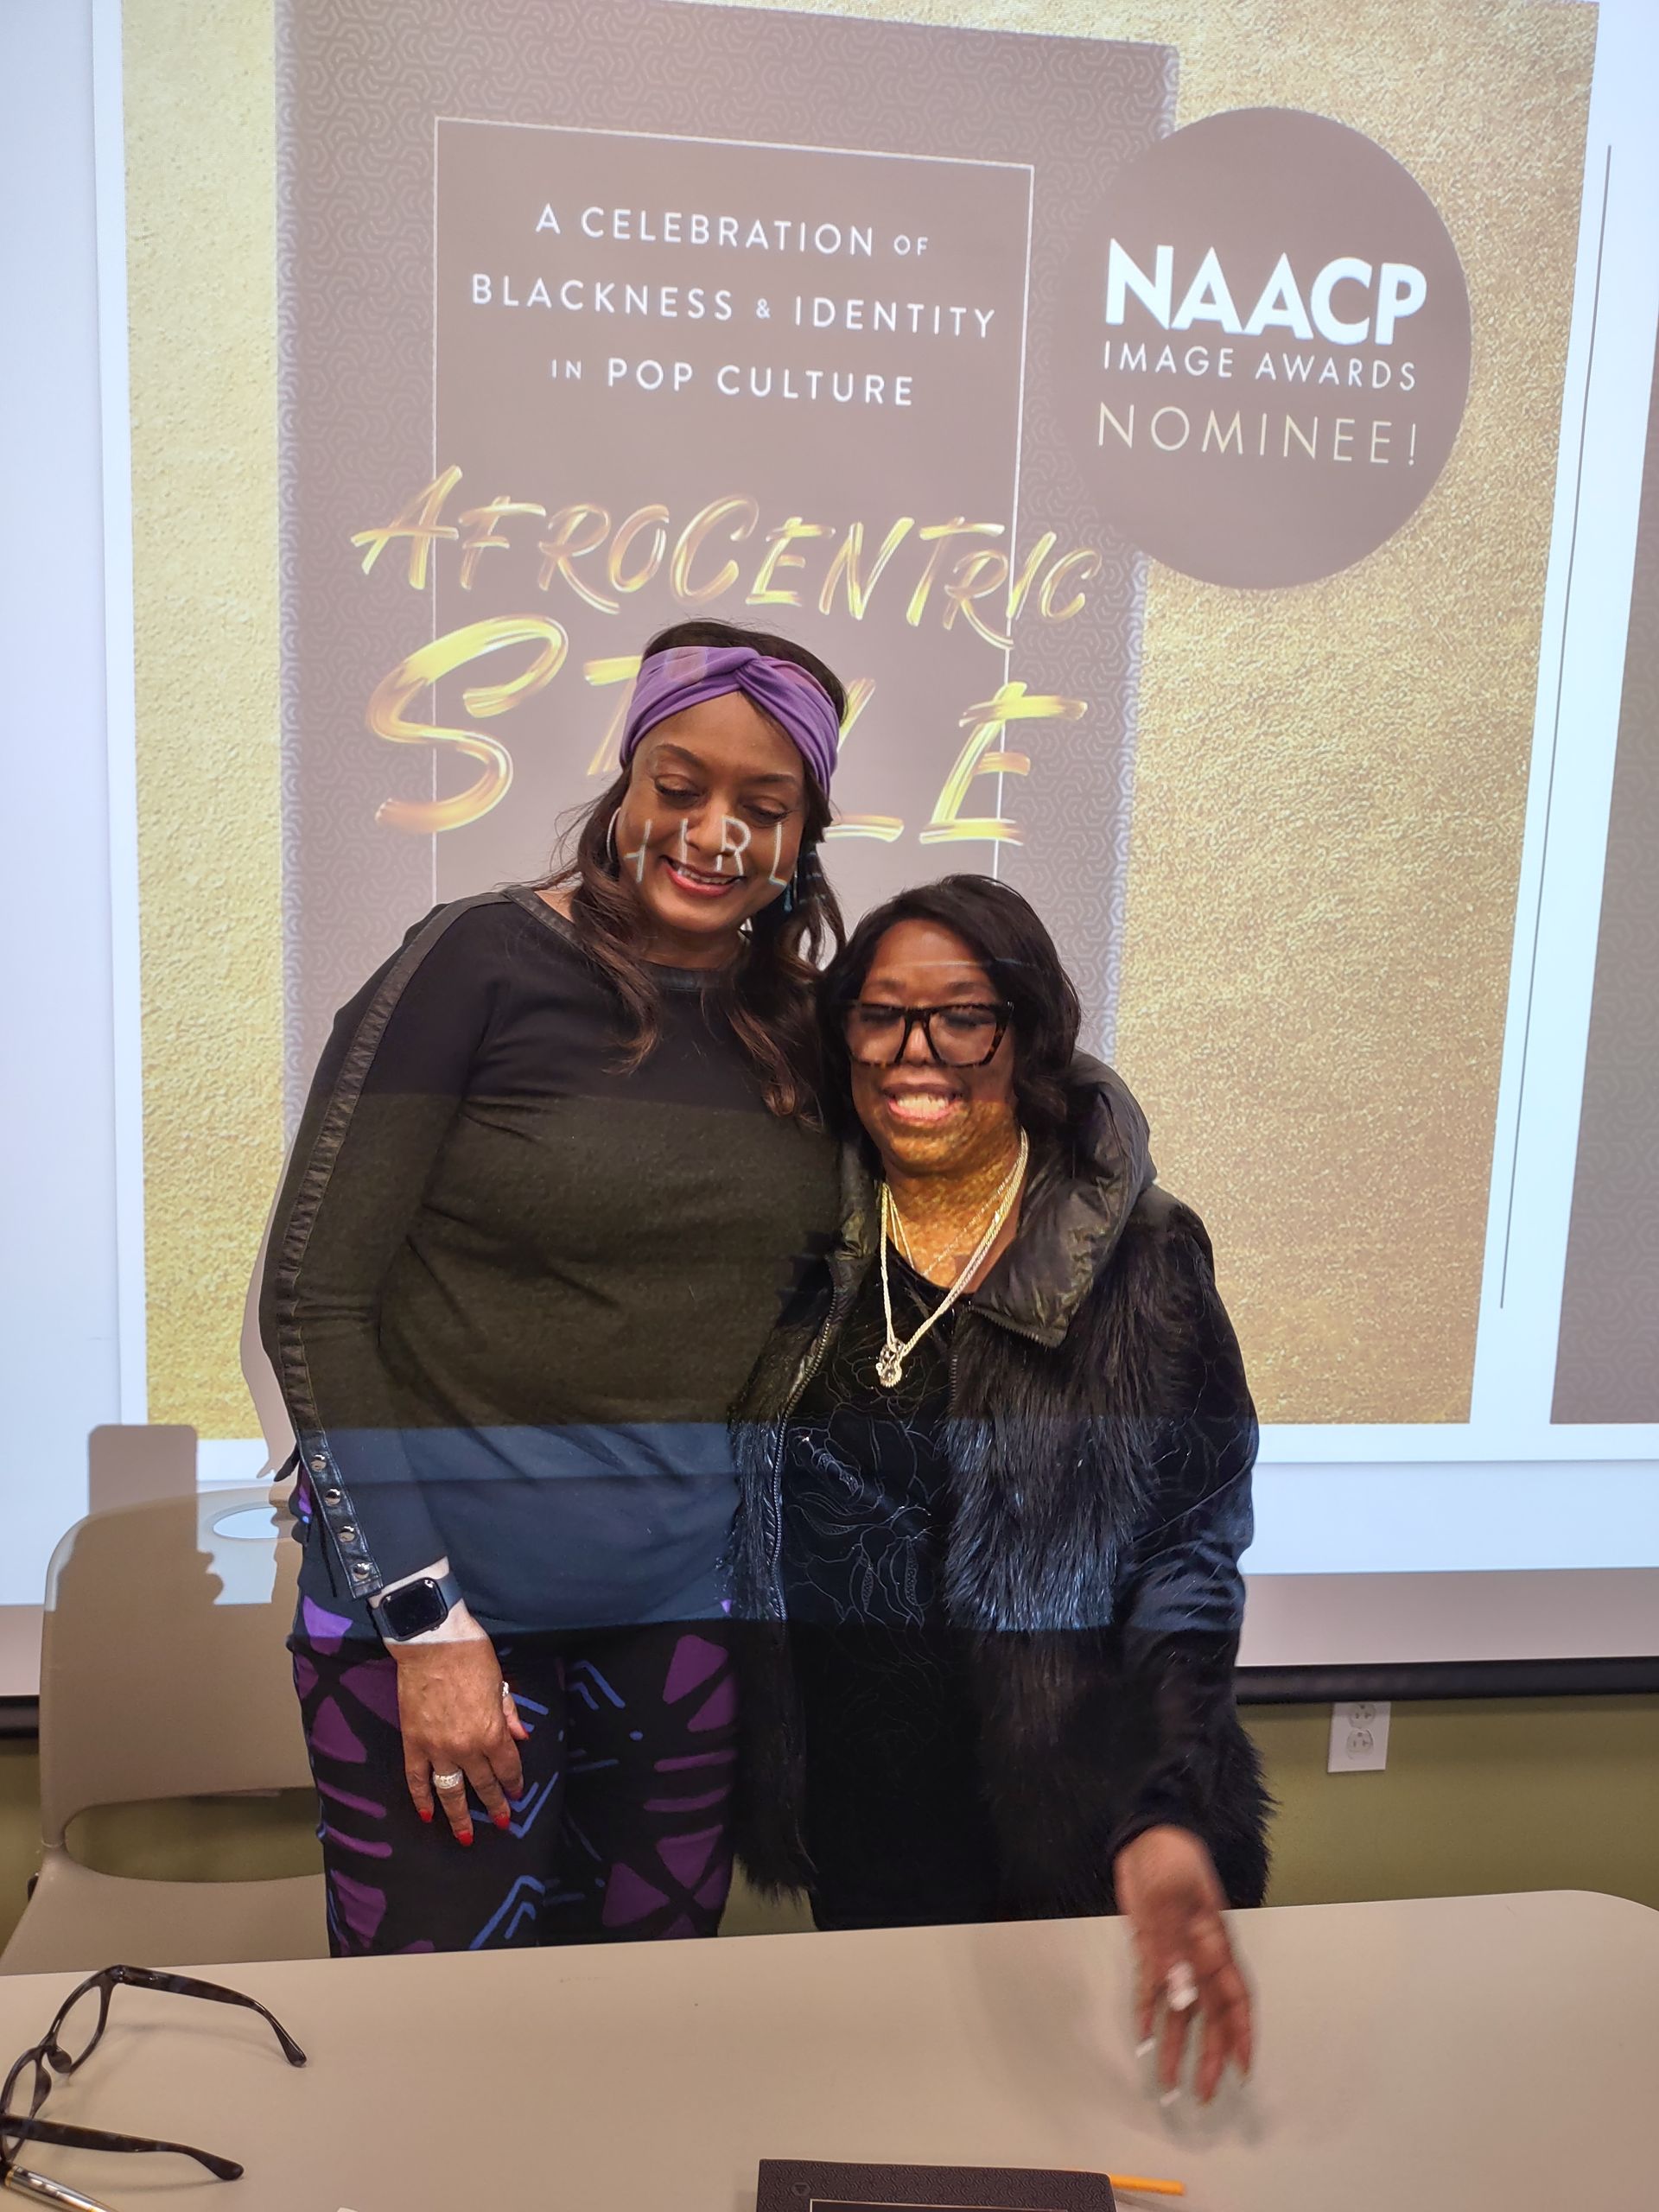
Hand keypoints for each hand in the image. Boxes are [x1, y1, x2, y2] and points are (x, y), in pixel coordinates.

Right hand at [390, 1636, 528, 1843]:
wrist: (433, 1643)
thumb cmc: (472, 1657)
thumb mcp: (500, 1683)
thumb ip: (509, 1713)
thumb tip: (521, 1737)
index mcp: (492, 1732)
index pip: (507, 1767)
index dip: (513, 1782)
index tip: (516, 1794)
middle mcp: (467, 1748)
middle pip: (483, 1785)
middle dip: (494, 1805)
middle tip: (501, 1822)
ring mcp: (437, 1749)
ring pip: (450, 1792)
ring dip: (459, 1817)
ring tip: (466, 1837)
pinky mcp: (414, 1743)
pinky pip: (416, 1780)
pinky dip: (421, 1799)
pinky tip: (427, 1815)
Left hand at [1114, 1824, 1252, 2103]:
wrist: (1145, 1832)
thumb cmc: (1168, 1856)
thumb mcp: (1170, 1895)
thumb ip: (1173, 1946)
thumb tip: (1182, 1998)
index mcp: (1212, 1943)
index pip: (1234, 1997)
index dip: (1241, 2034)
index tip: (1242, 2069)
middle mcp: (1197, 1955)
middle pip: (1208, 2014)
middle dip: (1208, 2055)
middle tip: (1202, 2094)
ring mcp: (1174, 1952)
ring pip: (1180, 2009)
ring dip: (1176, 2044)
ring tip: (1169, 2083)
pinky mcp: (1150, 1946)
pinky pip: (1150, 1988)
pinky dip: (1147, 2012)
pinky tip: (1143, 2037)